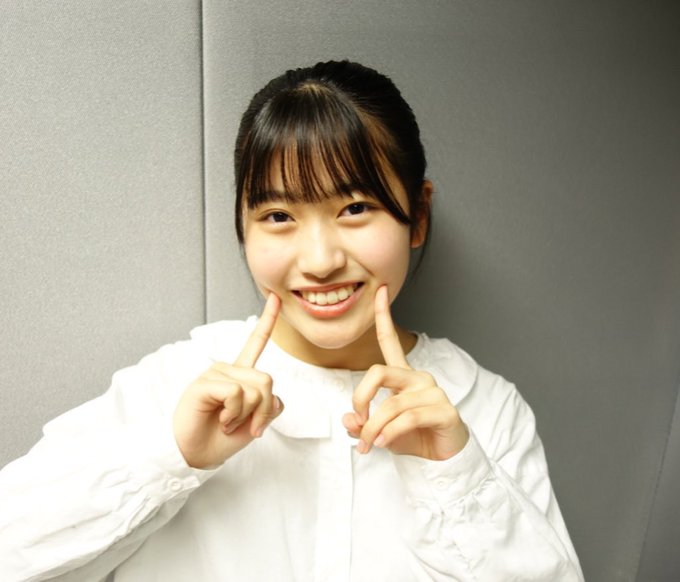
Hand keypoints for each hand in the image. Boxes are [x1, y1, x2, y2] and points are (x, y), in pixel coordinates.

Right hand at [173, 293, 281, 468]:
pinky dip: (233, 413)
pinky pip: (236, 393)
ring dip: (246, 414)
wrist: (197, 455)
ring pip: (254, 389)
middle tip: (246, 426)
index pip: (256, 343)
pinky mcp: (204, 383)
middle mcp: (228, 369)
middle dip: (263, 410)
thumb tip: (274, 397)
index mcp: (241, 374)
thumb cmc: (221, 438)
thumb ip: (269, 407)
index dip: (267, 320)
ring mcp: (215, 374)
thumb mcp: (255, 423)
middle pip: (267, 380)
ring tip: (227, 421)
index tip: (277, 297)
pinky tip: (220, 419)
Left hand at [342, 286, 468, 460]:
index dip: (383, 316)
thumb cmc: (414, 438)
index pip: (391, 340)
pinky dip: (390, 433)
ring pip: (390, 404)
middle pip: (379, 372)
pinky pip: (407, 418)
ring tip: (370, 444)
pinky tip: (383, 443)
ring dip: (373, 428)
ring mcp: (432, 392)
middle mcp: (418, 378)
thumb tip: (348, 420)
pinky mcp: (444, 410)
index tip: (380, 290)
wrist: (445, 459)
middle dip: (360, 398)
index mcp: (404, 376)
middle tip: (358, 421)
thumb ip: (362, 423)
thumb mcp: (380, 431)